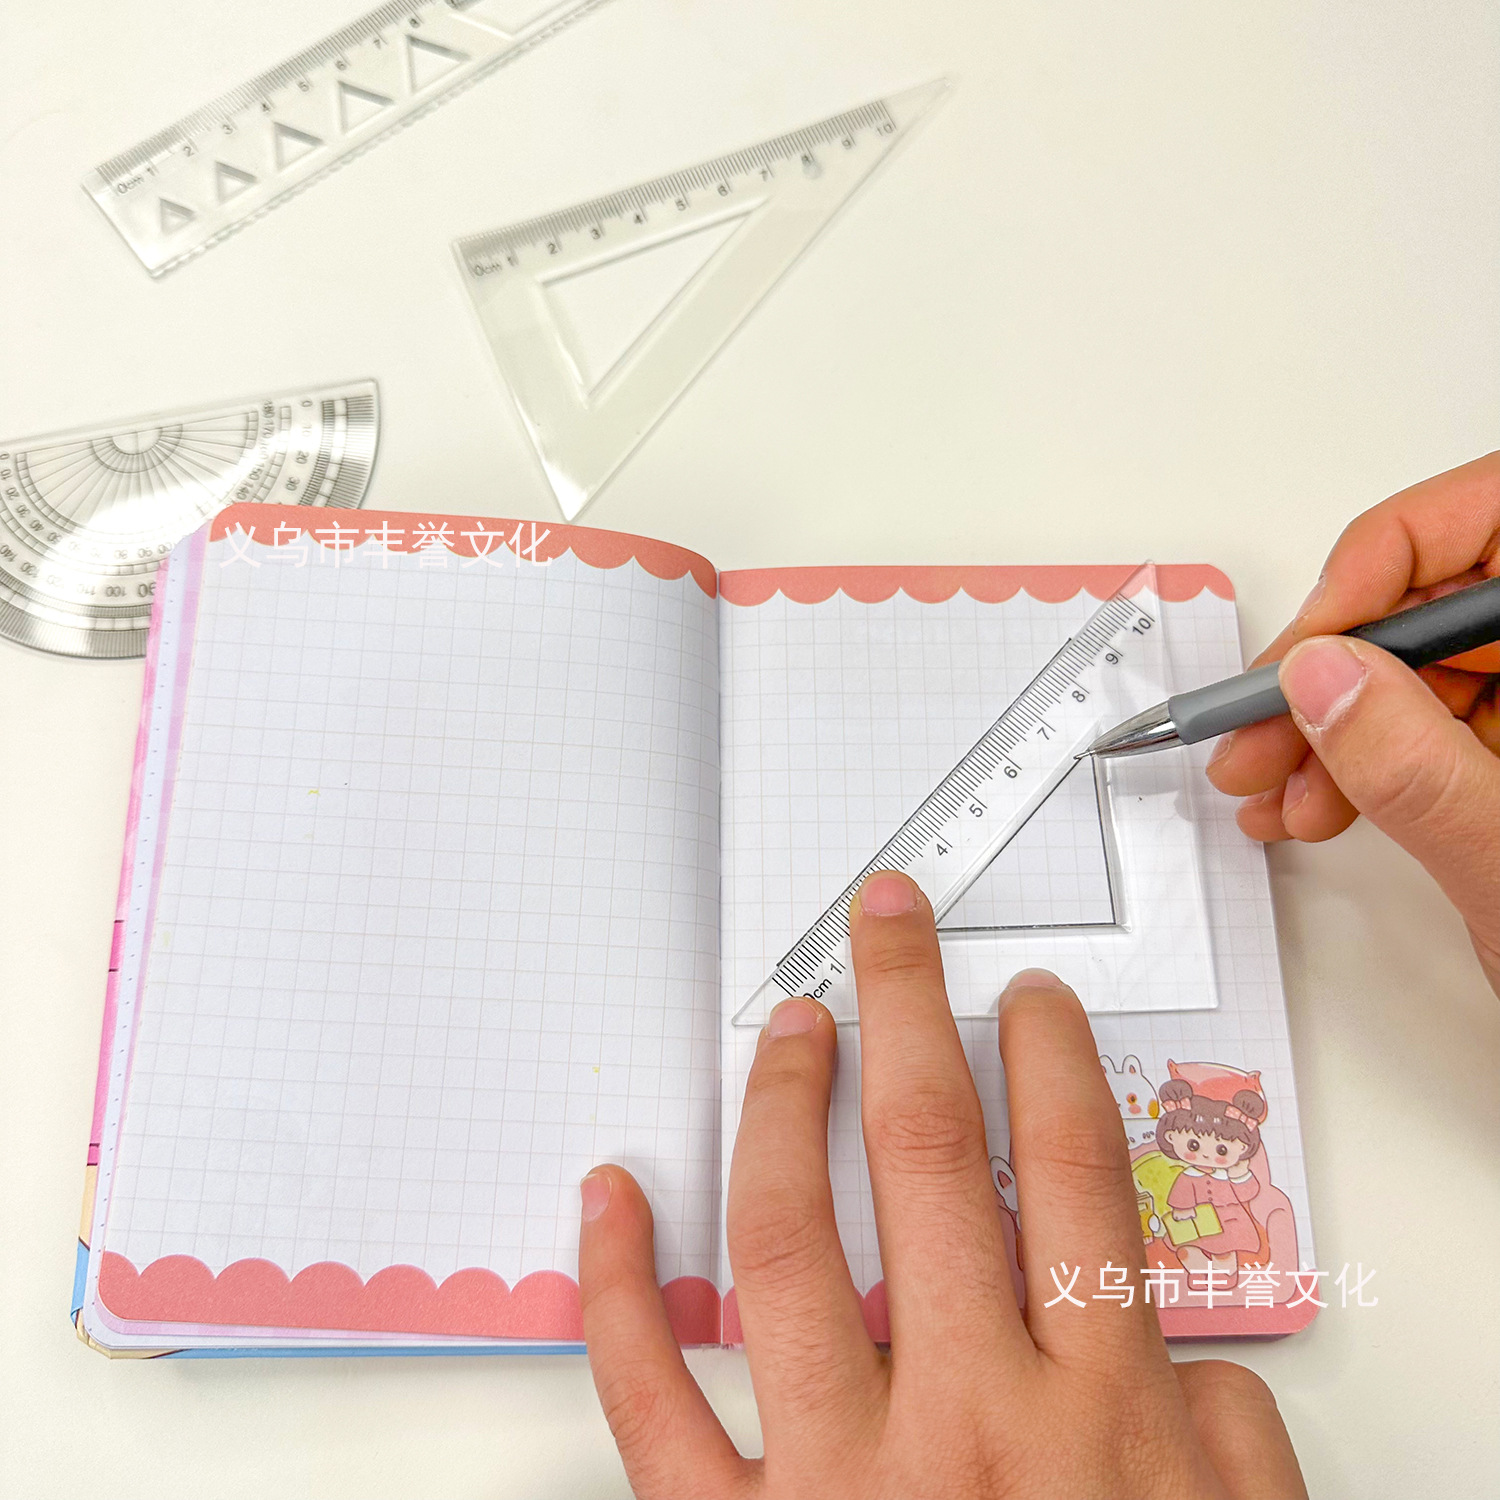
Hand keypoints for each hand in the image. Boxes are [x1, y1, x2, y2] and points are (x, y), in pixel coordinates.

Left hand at [577, 872, 1304, 1498]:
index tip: (1025, 997)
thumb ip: (1223, 1435)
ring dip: (781, 1111)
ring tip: (782, 1026)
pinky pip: (650, 1401)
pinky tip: (607, 1193)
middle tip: (882, 928)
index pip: (1072, 1181)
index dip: (1049, 1063)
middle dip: (909, 1018)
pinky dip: (613, 1288)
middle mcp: (967, 1421)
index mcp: (1097, 1419)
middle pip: (934, 1164)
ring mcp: (840, 1478)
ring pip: (788, 1244)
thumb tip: (1172, 1343)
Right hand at [1206, 452, 1499, 995]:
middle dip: (1334, 670)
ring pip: (1428, 668)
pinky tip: (1310, 805)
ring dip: (1330, 728)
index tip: (1307, 651)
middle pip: (1444, 603)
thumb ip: (1417, 768)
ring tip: (1267, 790)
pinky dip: (1363, 763)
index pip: (1492, 520)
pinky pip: (1436, 725)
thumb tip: (1321, 677)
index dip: (1382, 569)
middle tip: (1257, 731)